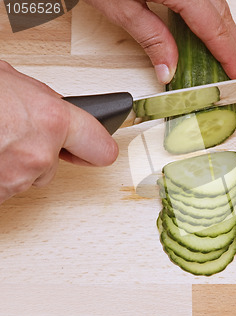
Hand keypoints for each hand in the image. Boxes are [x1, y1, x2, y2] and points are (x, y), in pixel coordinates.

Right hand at [0, 61, 118, 203]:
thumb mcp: (11, 82)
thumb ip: (42, 101)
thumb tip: (52, 109)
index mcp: (52, 120)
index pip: (101, 149)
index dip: (98, 148)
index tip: (96, 148)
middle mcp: (39, 155)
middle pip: (56, 165)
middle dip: (41, 152)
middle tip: (15, 133)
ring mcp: (15, 179)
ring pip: (29, 177)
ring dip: (15, 163)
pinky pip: (6, 188)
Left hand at [84, 0, 235, 82]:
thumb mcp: (120, 7)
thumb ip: (150, 38)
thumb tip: (169, 69)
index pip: (212, 27)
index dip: (228, 54)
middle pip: (222, 14)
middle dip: (234, 45)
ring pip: (218, 3)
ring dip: (226, 30)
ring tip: (232, 54)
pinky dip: (213, 15)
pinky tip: (214, 29)